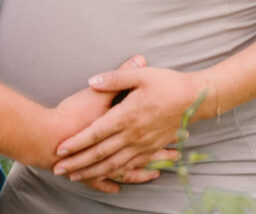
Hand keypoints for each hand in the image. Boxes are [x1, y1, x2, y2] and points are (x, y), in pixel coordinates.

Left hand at [53, 65, 205, 182]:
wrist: (196, 98)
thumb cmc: (168, 83)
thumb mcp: (142, 76)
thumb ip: (115, 78)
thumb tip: (92, 80)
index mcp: (127, 115)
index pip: (96, 133)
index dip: (77, 142)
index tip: (60, 149)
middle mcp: (133, 135)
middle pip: (100, 153)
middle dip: (78, 163)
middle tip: (59, 169)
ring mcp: (143, 145)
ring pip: (113, 164)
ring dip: (92, 172)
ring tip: (75, 177)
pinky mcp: (151, 149)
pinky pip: (130, 167)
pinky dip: (116, 175)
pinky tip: (107, 179)